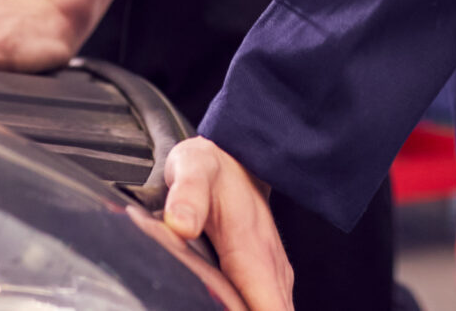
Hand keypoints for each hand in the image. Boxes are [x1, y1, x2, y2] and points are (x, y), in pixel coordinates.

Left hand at [161, 137, 292, 310]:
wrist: (237, 160)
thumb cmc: (212, 168)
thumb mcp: (193, 167)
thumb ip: (187, 193)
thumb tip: (181, 224)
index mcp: (254, 252)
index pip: (270, 310)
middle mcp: (272, 271)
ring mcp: (274, 278)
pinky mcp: (270, 282)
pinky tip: (222, 308)